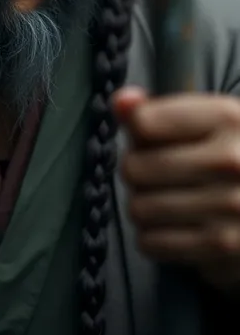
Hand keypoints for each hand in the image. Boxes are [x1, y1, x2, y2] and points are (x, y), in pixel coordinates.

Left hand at [114, 87, 239, 292]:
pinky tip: (175, 226)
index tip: (149, 138)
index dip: (137, 131)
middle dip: (137, 172)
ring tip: (166, 200)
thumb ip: (159, 108)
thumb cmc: (236, 155)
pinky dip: (155, 237)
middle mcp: (231, 160)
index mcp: (227, 118)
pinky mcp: (224, 247)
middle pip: (134, 167)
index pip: (144, 122)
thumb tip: (121, 101)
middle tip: (156, 174)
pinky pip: (152, 243)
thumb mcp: (211, 121)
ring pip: (139, 208)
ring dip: (144, 207)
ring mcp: (230, 206)